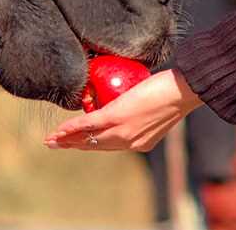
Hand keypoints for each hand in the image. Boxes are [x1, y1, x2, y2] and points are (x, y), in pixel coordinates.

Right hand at [43, 69, 202, 151]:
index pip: (111, 145)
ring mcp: (121, 131)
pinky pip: (87, 124)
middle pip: (95, 146)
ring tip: (52, 140)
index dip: (92, 144)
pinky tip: (59, 131)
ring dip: (67, 140)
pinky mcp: (115, 117)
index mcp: (141, 142)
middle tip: (57, 144)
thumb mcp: (159, 106)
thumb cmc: (176, 91)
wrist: (183, 90)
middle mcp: (129, 142)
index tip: (77, 143)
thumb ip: (145, 109)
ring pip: (88, 138)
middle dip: (74, 146)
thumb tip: (136, 98)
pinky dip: (71, 128)